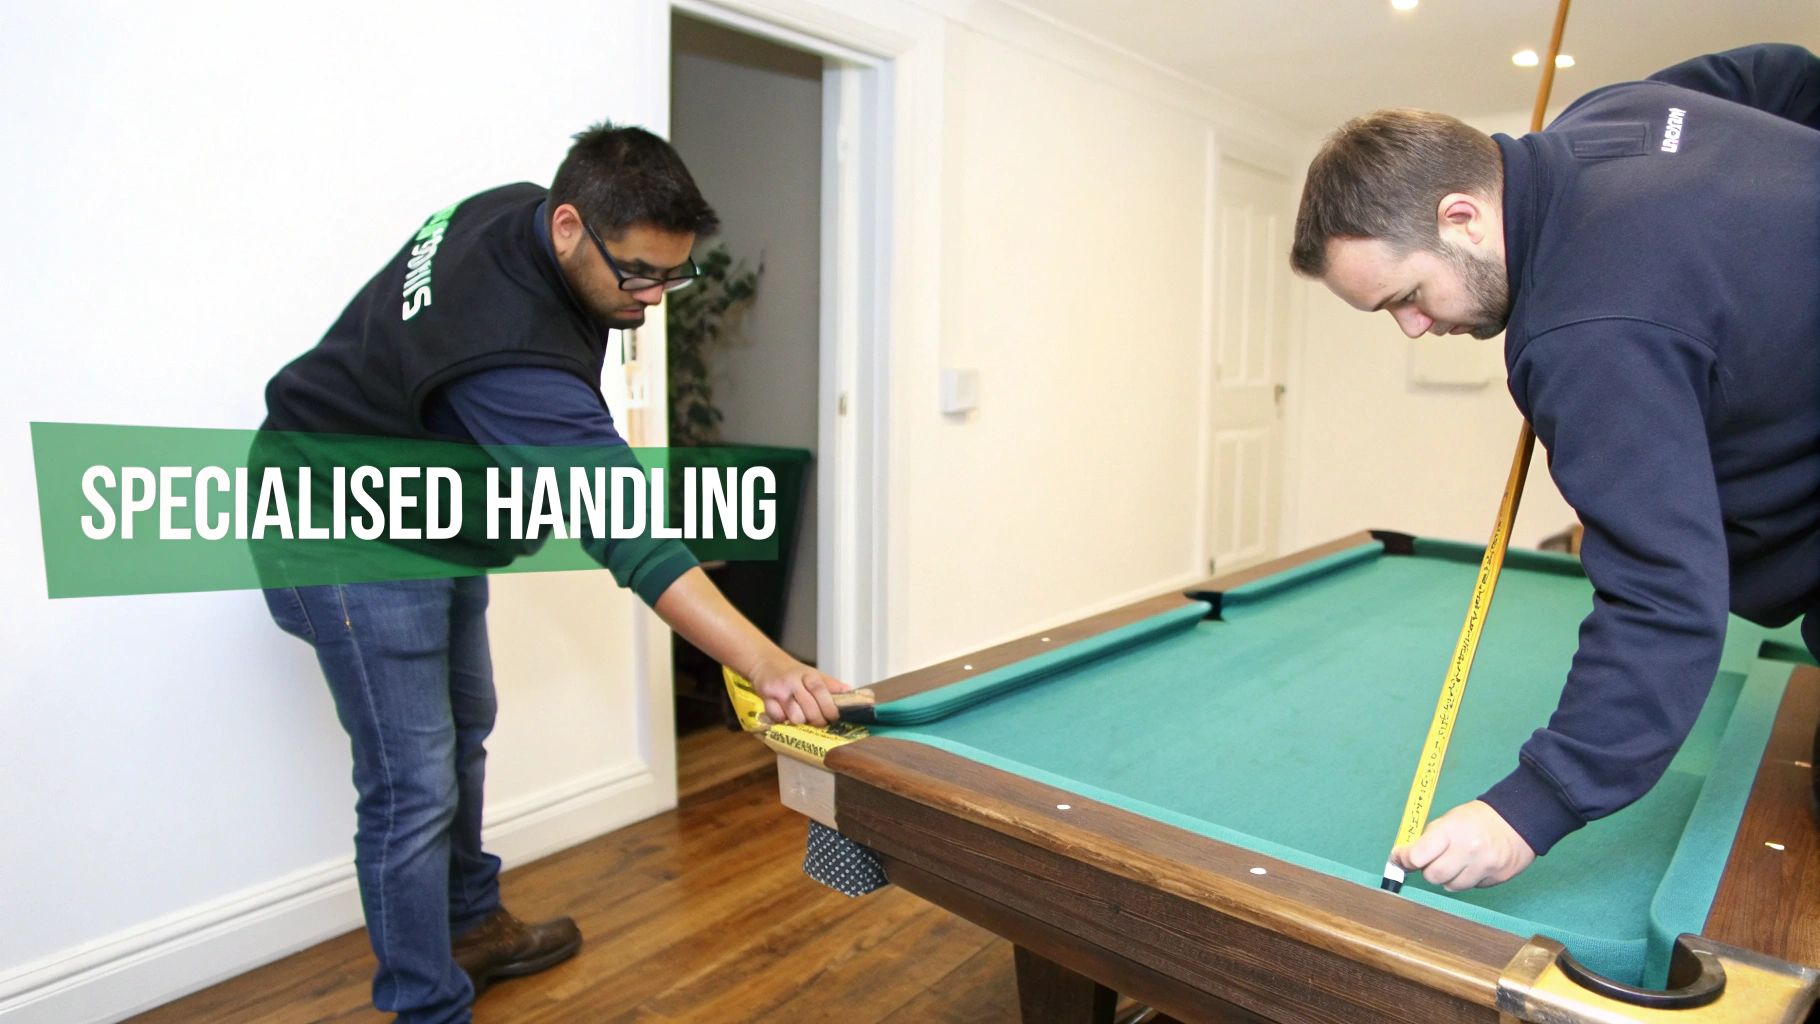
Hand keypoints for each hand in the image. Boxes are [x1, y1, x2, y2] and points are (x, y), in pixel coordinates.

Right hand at [749, 657, 849, 726]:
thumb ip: (830, 685)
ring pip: (795, 716)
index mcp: (808, 675)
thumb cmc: (792, 672)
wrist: (765, 662)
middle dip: (818, 720)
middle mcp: (793, 681)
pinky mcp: (765, 697)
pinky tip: (785, 713)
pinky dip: (783, 720)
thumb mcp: (813, 673)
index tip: (834, 717)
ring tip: (801, 715)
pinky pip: (778, 718)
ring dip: (800, 721)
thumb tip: (850, 692)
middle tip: (820, 722)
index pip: (821, 690)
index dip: (829, 706)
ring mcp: (779, 690)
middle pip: (810, 708)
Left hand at [1392, 800, 1535, 890]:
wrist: (1519, 820)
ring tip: (1456, 862)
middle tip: (1431, 861)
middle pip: (1433, 876)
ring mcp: (1484, 866)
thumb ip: (1429, 839)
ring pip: (1451, 887)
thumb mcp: (1450, 820)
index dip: (1405, 859)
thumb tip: (1406, 858)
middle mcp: (1467, 850)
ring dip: (1448, 877)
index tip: (1400, 859)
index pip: (1418, 856)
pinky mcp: (1496, 879)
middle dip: (1427, 870)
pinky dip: (1466, 879)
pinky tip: (1472, 866)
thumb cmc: (1478, 819)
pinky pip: (1471, 887)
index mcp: (1451, 830)